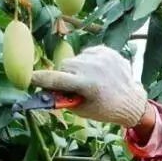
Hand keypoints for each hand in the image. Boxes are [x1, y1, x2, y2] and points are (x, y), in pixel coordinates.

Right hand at [30, 46, 148, 127]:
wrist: (131, 100)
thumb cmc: (105, 109)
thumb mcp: (82, 110)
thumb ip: (64, 99)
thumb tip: (45, 90)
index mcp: (87, 84)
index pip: (56, 79)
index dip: (41, 78)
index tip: (30, 78)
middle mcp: (93, 67)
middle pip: (64, 66)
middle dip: (63, 75)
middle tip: (72, 85)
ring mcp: (101, 57)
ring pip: (75, 59)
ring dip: (76, 68)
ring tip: (89, 80)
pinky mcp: (107, 51)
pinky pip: (86, 53)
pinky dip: (87, 62)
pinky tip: (97, 72)